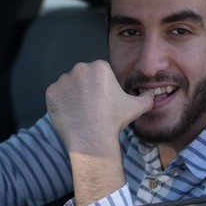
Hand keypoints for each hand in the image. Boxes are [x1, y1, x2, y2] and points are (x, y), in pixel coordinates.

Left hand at [45, 61, 153, 205]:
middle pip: (82, 77)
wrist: (92, 138)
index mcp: (99, 67)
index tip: (102, 101)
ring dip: (72, 96)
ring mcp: (63, 80)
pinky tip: (70, 115)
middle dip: (85, 90)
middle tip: (91, 108)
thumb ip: (146, 98)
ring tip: (80, 112)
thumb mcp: (135, 107)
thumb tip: (154, 94)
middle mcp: (80, 69)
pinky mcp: (51, 92)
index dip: (100, 89)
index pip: (98, 74)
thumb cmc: (113, 121)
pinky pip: (55, 96)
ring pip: (68, 86)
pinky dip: (60, 104)